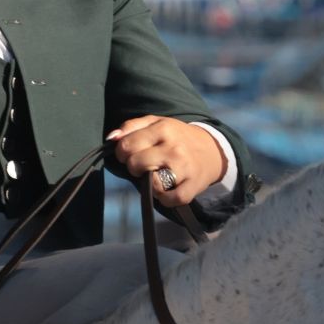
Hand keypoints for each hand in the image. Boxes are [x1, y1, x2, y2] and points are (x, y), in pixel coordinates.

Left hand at [106, 117, 224, 208]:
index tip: (131, 154)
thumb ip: (131, 127)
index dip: (122, 153)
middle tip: (145, 165)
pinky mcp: (192, 188)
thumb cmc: (176, 138)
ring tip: (156, 176)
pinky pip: (169, 200)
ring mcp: (184, 169)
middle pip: (135, 164)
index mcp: (164, 129)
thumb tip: (111, 138)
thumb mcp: (156, 123)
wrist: (211, 151)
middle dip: (134, 167)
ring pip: (151, 184)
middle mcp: (174, 148)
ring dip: (149, 183)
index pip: (126, 145)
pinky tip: (166, 189)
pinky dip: (164, 198)